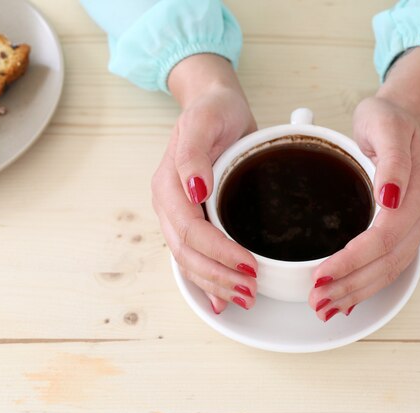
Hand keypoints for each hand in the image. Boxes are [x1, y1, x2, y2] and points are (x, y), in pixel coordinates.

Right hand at [152, 55, 257, 313]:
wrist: (215, 106)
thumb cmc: (213, 111)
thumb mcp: (205, 121)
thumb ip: (194, 154)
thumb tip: (196, 189)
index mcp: (169, 185)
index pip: (190, 230)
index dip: (218, 252)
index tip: (248, 266)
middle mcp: (170, 205)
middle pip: (187, 253)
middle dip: (218, 277)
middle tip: (250, 292)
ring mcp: (180, 214)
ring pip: (189, 261)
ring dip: (214, 284)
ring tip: (244, 298)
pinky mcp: (195, 218)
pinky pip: (195, 256)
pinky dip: (208, 280)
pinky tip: (221, 298)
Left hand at [308, 47, 419, 320]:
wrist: (406, 116)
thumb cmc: (388, 118)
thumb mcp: (384, 125)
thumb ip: (392, 162)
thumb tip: (390, 199)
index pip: (384, 236)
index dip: (353, 260)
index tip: (320, 275)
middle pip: (388, 260)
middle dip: (351, 284)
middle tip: (316, 301)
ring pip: (392, 268)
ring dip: (359, 291)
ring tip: (326, 307)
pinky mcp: (411, 227)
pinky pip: (393, 262)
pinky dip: (369, 283)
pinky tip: (349, 298)